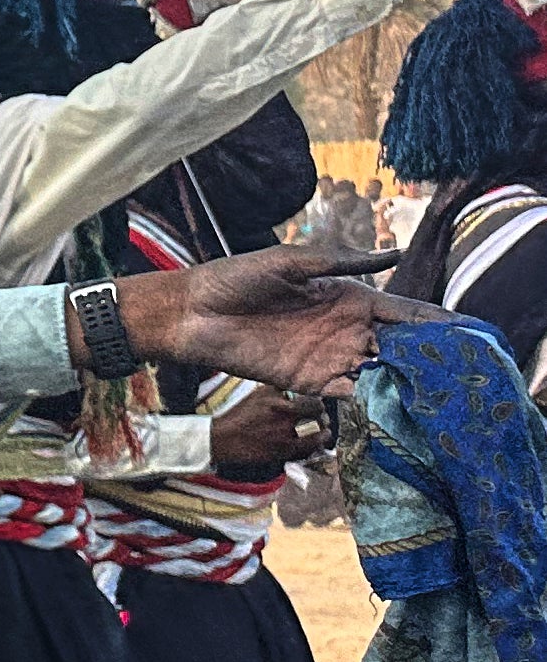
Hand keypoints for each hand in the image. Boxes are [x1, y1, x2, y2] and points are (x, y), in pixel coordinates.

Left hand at [112, 246, 435, 396]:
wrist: (192, 313)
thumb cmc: (236, 278)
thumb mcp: (291, 262)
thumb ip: (341, 261)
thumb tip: (393, 252)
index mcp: (349, 297)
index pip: (404, 312)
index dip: (436, 322)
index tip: (469, 333)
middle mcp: (346, 329)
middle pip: (400, 347)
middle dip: (431, 360)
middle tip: (467, 375)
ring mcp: (329, 357)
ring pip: (380, 372)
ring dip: (407, 384)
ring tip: (443, 398)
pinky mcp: (307, 381)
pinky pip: (347, 393)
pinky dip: (371, 400)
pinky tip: (396, 409)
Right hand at [207, 387, 328, 470]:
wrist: (222, 439)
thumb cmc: (238, 416)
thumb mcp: (256, 395)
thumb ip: (277, 390)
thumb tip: (293, 385)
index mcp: (278, 401)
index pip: (311, 400)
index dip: (318, 403)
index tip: (318, 404)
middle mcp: (283, 416)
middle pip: (316, 414)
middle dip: (322, 416)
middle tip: (323, 418)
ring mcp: (284, 434)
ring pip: (315, 432)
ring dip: (324, 432)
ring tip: (326, 431)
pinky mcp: (282, 451)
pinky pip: (306, 448)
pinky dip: (315, 445)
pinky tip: (318, 443)